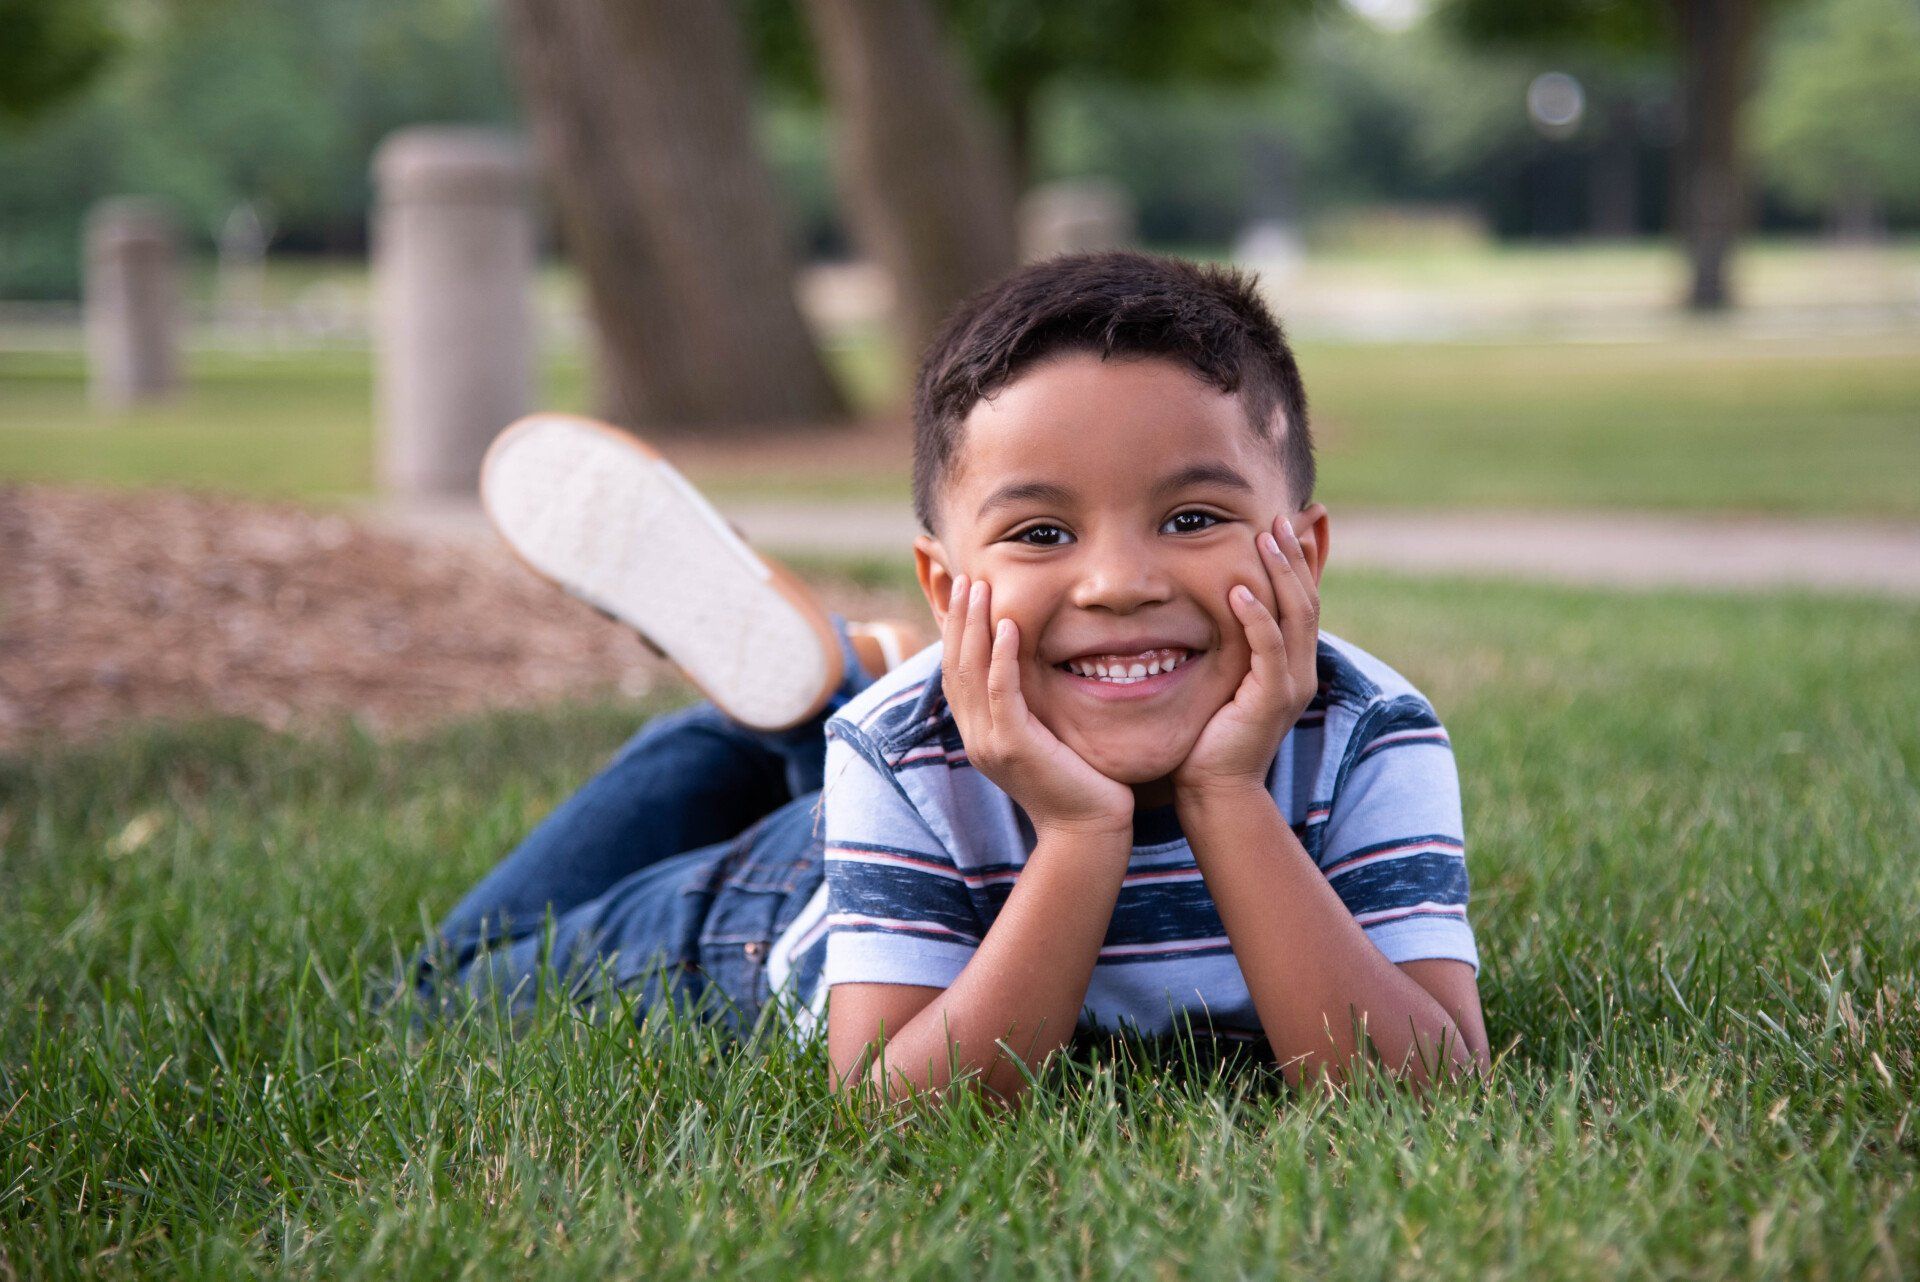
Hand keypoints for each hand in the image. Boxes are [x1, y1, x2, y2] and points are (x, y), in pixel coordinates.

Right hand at [941, 575, 1133, 837]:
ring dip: (974, 626)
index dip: (957, 630)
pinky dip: (1002, 656)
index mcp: (980, 732)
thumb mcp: (1047, 736)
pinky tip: (1008, 625)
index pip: (957, 672)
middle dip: (958, 618)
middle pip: (955, 666)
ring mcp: (989, 743)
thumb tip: (1038, 669)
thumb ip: (1033, 705)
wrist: (1088, 831)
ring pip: (971, 673)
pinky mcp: (1013, 747)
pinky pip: (1001, 693)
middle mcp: (976, 736)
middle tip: (964, 577)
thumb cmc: (1078, 782)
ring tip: (978, 588)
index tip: (964, 592)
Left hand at [1173, 513, 1320, 804]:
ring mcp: (1290, 685)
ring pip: (1295, 616)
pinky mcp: (1271, 699)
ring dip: (1279, 573)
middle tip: (1275, 519)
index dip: (1297, 563)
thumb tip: (1212, 613)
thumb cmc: (1210, 739)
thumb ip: (1229, 650)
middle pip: (1306, 600)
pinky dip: (1255, 616)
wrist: (1215, 792)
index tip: (1282, 526)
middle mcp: (1300, 671)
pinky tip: (1237, 589)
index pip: (1302, 603)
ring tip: (1263, 538)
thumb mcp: (1224, 682)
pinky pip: (1268, 647)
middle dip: (1292, 557)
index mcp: (1292, 665)